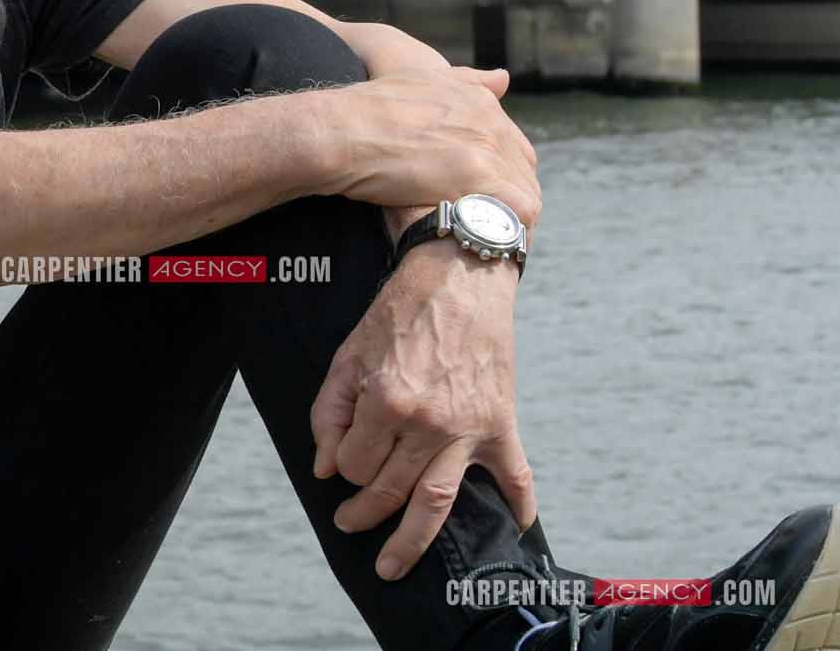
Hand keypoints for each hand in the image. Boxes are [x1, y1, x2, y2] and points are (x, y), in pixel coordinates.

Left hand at [310, 247, 536, 578]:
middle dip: (364, 513)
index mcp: (387, 401)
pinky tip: (515, 532)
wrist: (461, 276)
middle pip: (391, 490)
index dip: (341, 465)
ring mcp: (470, 428)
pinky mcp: (502, 423)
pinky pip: (516, 477)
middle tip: (349, 525)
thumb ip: (331, 412)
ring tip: (393, 566)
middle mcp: (429, 423)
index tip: (342, 459)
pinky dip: (518, 507)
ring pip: (439, 501)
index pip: (352, 464)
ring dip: (414, 540)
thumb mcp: (349, 354)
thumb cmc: (398, 312)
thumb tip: (324, 467)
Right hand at [321, 67, 540, 228]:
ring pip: (525, 192)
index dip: (502, 171)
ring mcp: (486, 149)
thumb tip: (504, 78)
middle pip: (523, 169)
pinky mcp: (476, 177)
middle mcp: (490, 121)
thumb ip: (466, 81)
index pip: (513, 144)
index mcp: (479, 101)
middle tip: (485, 219)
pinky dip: (511, 229)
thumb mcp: (420, 80)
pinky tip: (490, 240)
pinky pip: (519, 212)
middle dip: (510, 195)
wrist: (339, 131)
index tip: (482, 192)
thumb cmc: (364, 110)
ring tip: (486, 235)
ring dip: (511, 216)